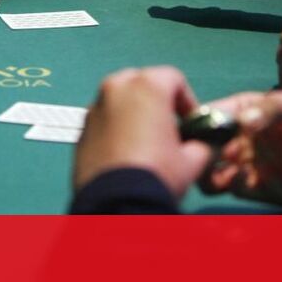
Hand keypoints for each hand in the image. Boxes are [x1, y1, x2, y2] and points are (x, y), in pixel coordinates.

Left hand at [73, 67, 216, 198]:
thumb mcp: (192, 160)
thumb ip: (200, 144)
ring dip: (133, 114)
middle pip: (142, 83)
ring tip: (146, 141)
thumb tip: (200, 145)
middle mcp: (116, 89)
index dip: (187, 100)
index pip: (174, 78)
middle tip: (168, 127)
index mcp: (146, 86)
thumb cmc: (156, 174)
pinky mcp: (81, 130)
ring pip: (119, 101)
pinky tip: (125, 153)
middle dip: (156, 102)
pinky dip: (114, 129)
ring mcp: (95, 108)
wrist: (117, 203)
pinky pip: (103, 121)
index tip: (191, 121)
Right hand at [200, 89, 281, 205]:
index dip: (202, 120)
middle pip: (207, 144)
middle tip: (208, 154)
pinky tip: (245, 179)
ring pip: (213, 170)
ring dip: (209, 170)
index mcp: (250, 109)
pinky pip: (234, 188)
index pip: (216, 112)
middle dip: (201, 150)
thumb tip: (243, 121)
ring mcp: (252, 162)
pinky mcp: (263, 188)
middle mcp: (245, 136)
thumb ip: (273, 109)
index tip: (194, 130)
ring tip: (224, 169)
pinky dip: (230, 185)